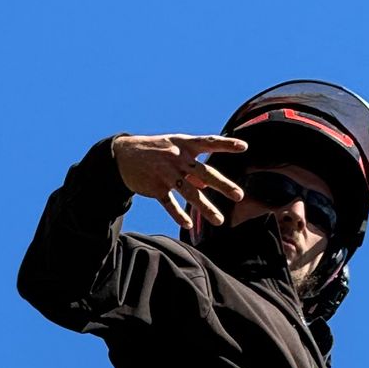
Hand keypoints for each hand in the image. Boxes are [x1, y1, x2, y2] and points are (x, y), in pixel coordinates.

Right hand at [111, 133, 246, 232]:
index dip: (226, 144)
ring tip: (219, 220)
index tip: (243, 146)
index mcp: (184, 145)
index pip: (209, 142)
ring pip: (189, 193)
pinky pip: (169, 204)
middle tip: (239, 195)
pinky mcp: (156, 187)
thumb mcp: (174, 151)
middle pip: (204, 173)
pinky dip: (178, 215)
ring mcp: (166, 173)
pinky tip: (188, 225)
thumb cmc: (156, 151)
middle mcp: (178, 158)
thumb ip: (192, 166)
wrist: (124, 155)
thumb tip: (206, 185)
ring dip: (206, 208)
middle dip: (223, 185)